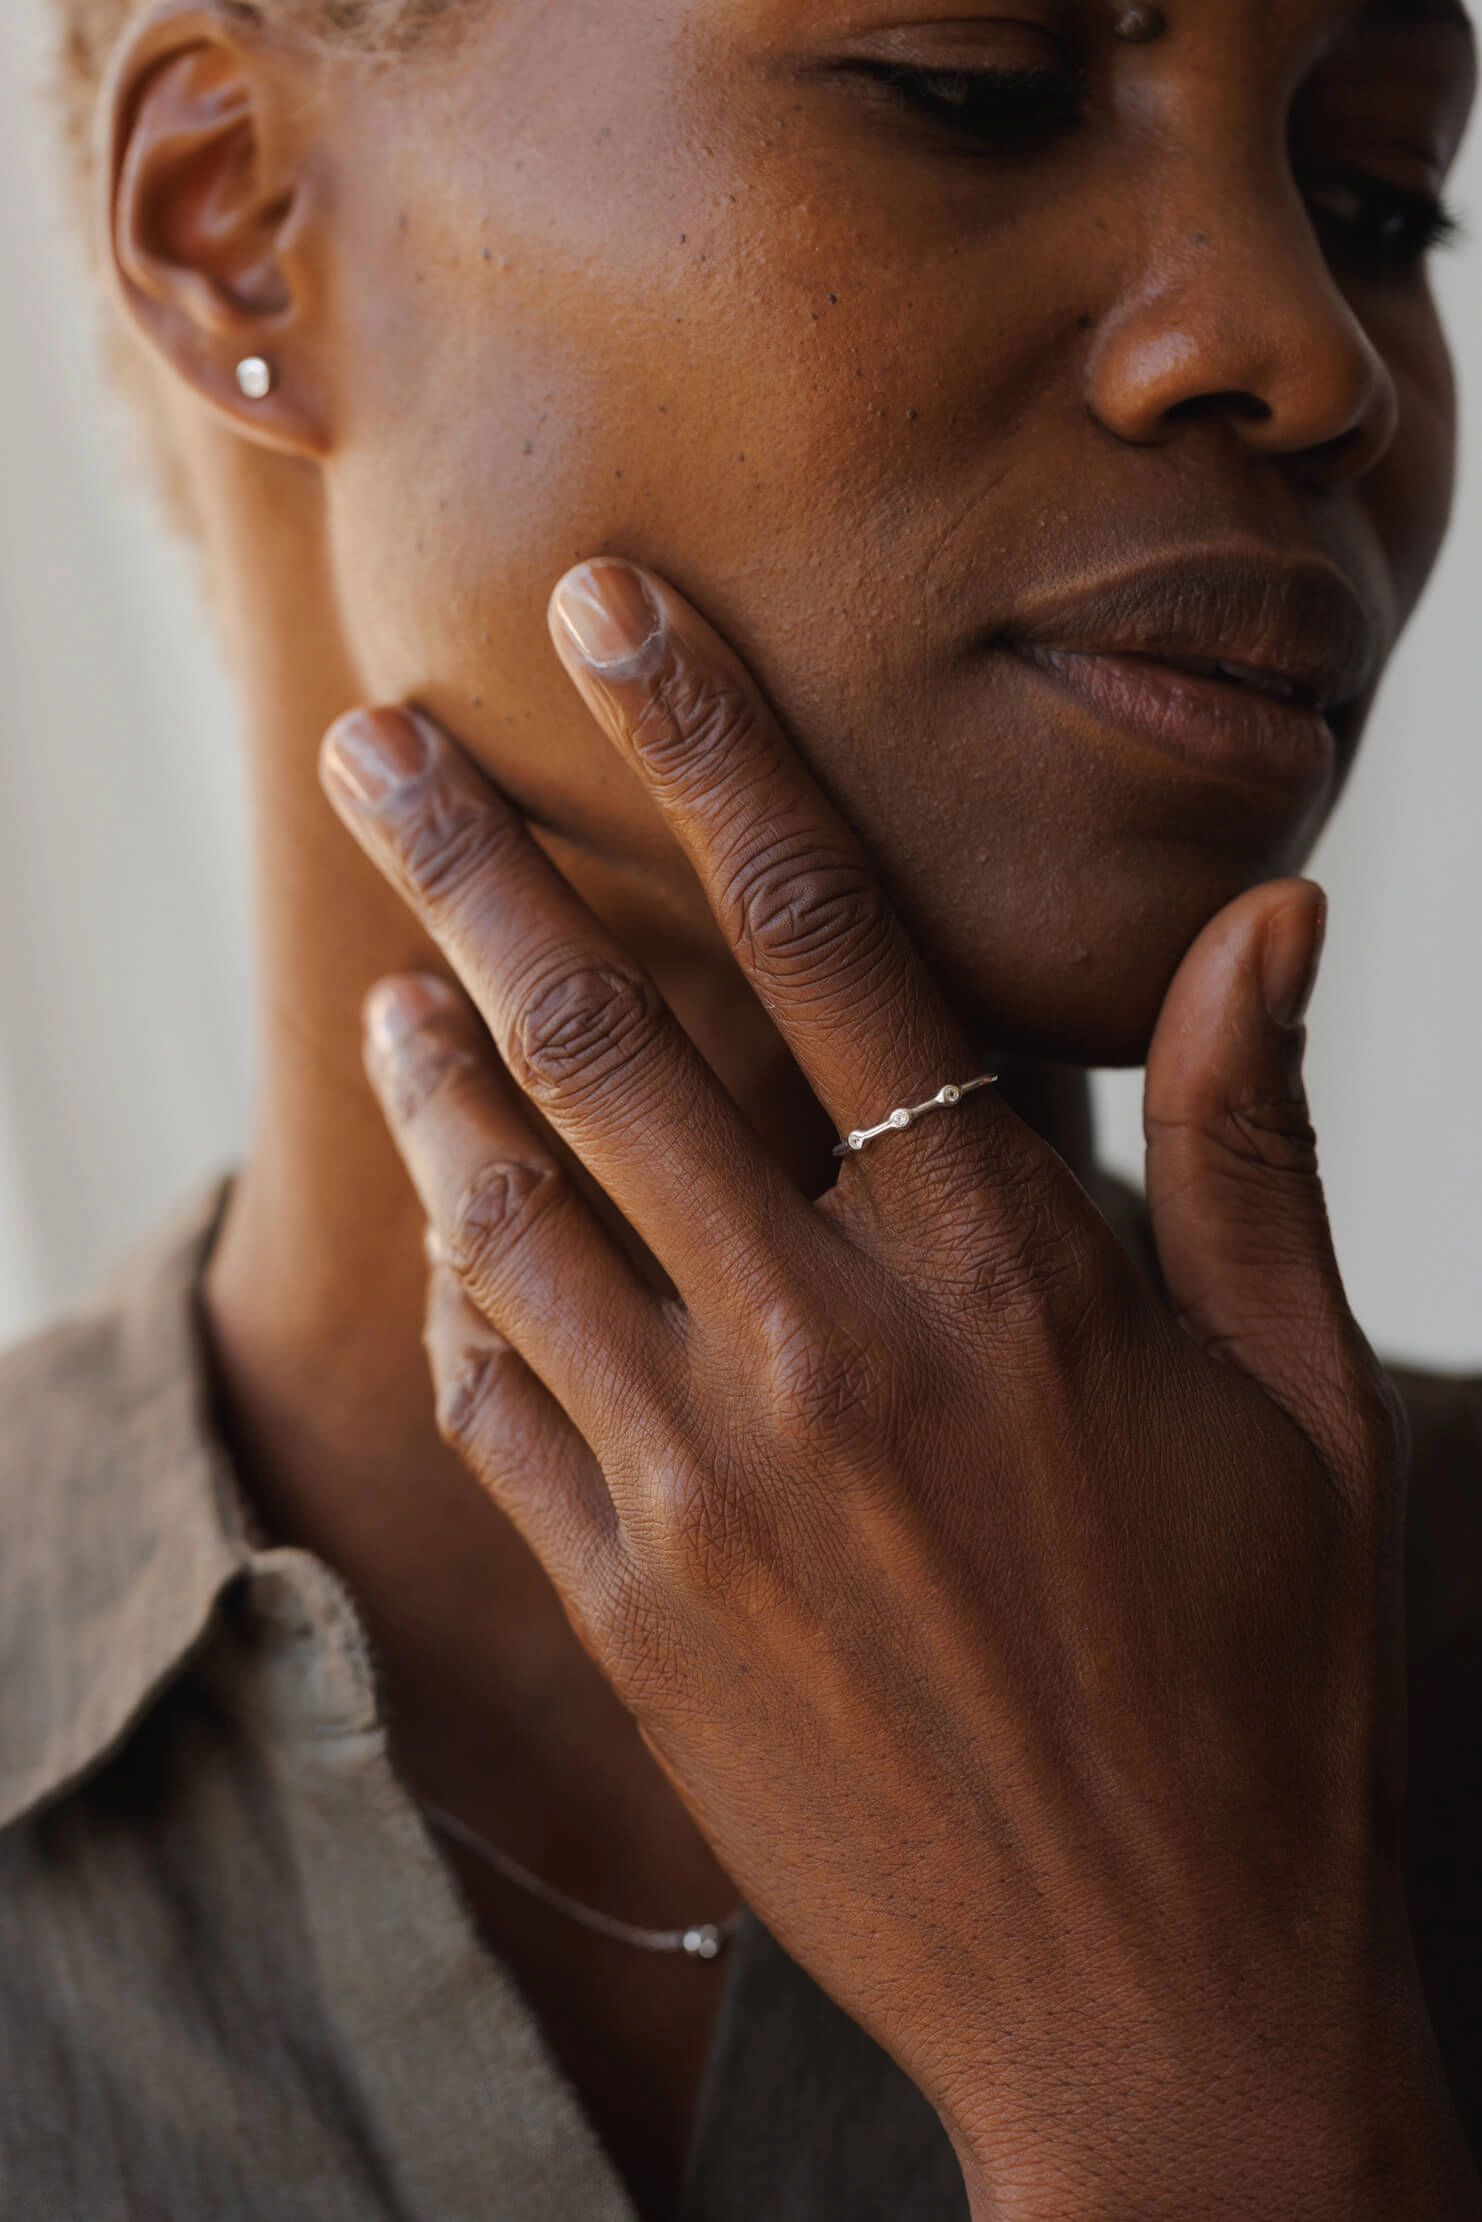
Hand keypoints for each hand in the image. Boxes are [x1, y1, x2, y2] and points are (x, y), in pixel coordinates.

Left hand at [320, 561, 1475, 2219]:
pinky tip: (448, 1221)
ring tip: (382, 973)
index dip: (713, 745)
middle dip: (481, 866)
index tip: (608, 617)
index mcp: (1010, 1272)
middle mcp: (831, 1350)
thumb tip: (1268, 919)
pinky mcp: (634, 1611)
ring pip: (518, 1211)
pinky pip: (503, 1403)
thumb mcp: (1302, 1400)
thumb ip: (1254, 1144)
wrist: (1154, 1990)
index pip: (830, 933)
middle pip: (613, 1041)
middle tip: (380, 743)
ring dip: (435, 1068)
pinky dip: (466, 1291)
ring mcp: (709, 1487)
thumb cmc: (1259, 1679)